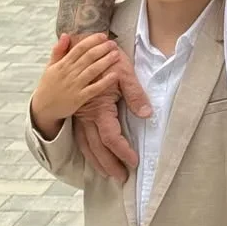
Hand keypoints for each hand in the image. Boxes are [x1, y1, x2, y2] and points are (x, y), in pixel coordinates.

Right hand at [30, 34, 121, 138]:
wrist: (42, 108)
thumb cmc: (48, 86)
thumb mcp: (50, 67)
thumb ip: (58, 51)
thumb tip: (65, 34)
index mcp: (62, 64)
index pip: (79, 48)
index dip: (92, 41)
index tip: (103, 36)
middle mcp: (68, 73)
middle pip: (88, 57)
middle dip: (102, 48)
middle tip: (113, 43)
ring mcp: (74, 86)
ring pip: (92, 70)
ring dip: (106, 61)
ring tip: (116, 54)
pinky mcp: (79, 99)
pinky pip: (94, 89)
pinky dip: (105, 82)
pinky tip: (115, 75)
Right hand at [73, 44, 150, 182]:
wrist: (85, 48)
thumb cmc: (107, 59)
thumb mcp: (124, 73)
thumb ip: (135, 94)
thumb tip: (147, 114)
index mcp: (98, 108)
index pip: (111, 137)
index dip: (122, 151)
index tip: (133, 162)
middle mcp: (86, 115)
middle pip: (96, 147)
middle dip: (109, 164)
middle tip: (122, 178)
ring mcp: (80, 115)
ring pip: (87, 145)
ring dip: (98, 161)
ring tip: (110, 173)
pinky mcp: (79, 113)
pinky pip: (82, 137)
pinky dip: (89, 150)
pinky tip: (96, 157)